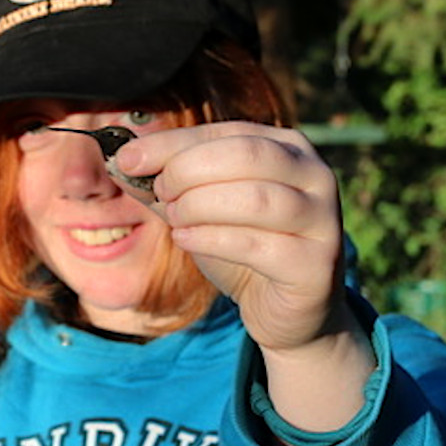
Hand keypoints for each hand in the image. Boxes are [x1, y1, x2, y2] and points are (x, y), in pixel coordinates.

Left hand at [114, 121, 346, 353]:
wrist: (288, 313)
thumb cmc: (245, 249)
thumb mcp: (203, 209)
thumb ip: (170, 183)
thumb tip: (123, 160)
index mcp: (289, 147)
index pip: (225, 132)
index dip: (172, 143)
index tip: (128, 158)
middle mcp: (315, 175)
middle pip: (245, 155)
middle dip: (188, 171)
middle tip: (160, 193)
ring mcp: (322, 220)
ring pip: (254, 199)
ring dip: (199, 206)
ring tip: (175, 219)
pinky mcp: (316, 264)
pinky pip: (256, 245)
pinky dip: (211, 239)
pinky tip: (187, 240)